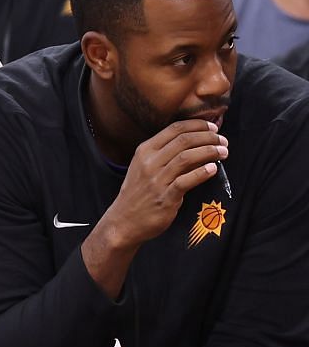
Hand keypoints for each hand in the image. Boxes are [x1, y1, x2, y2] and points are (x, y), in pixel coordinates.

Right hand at [96, 119, 227, 250]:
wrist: (123, 222)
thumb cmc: (138, 194)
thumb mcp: (144, 167)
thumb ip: (165, 154)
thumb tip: (196, 143)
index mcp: (145, 151)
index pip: (175, 129)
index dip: (198, 125)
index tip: (213, 127)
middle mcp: (149, 163)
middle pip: (184, 140)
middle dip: (208, 137)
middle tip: (222, 141)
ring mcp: (156, 180)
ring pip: (186, 157)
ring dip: (209, 152)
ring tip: (223, 152)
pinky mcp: (164, 198)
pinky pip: (186, 181)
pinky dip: (202, 173)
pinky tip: (213, 170)